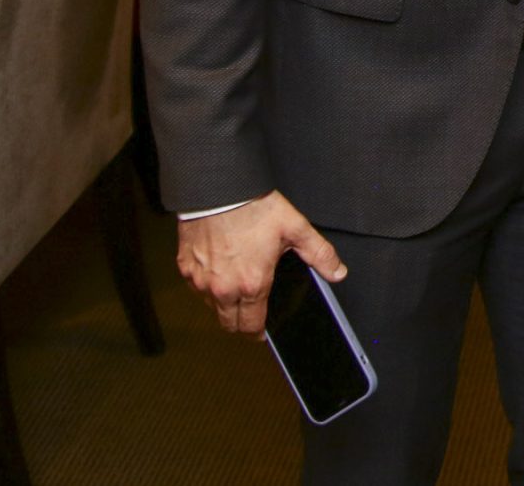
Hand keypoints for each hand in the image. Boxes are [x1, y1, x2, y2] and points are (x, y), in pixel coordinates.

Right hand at [175, 191, 344, 335]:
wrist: (218, 190)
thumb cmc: (253, 208)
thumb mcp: (296, 228)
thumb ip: (319, 254)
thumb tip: (337, 272)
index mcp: (252, 284)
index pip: (251, 326)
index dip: (258, 333)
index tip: (261, 332)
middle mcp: (223, 288)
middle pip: (228, 324)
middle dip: (240, 324)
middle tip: (250, 315)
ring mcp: (201, 280)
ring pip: (211, 307)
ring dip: (223, 305)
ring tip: (237, 290)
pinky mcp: (186, 268)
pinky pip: (196, 287)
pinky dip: (206, 286)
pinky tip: (218, 272)